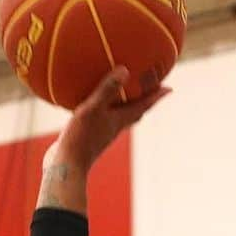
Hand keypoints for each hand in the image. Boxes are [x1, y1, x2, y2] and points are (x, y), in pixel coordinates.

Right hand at [45, 66, 169, 174]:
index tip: (169, 89)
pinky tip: (93, 105)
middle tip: (152, 91)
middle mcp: (114, 127)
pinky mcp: (89, 137)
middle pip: (135, 113)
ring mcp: (102, 133)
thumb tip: (125, 69)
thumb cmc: (80, 138)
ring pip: (119, 117)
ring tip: (126, 94)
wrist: (66, 166)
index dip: (156, 97)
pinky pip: (101, 119)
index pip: (143, 106)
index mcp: (119, 121)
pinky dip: (104, 110)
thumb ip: (107, 90)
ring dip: (126, 106)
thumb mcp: (92, 109)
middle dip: (144, 101)